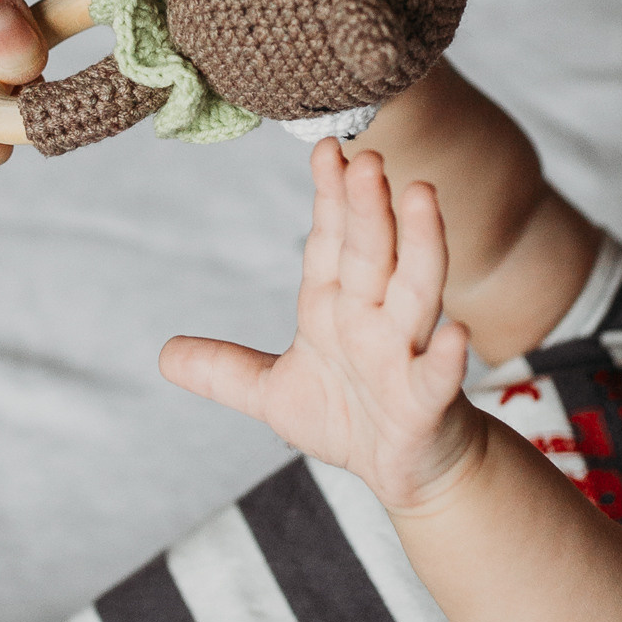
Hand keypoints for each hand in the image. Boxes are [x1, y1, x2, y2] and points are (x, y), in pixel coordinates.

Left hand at [162, 140, 482, 509]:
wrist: (411, 472)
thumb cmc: (350, 418)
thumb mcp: (274, 395)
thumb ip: (224, 371)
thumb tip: (164, 354)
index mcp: (334, 308)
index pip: (330, 243)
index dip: (330, 198)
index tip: (326, 150)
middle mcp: (373, 320)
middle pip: (370, 254)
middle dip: (366, 207)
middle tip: (366, 155)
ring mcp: (403, 358)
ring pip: (415, 294)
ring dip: (420, 245)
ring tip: (421, 194)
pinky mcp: (426, 405)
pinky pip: (436, 377)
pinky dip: (446, 357)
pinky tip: (457, 334)